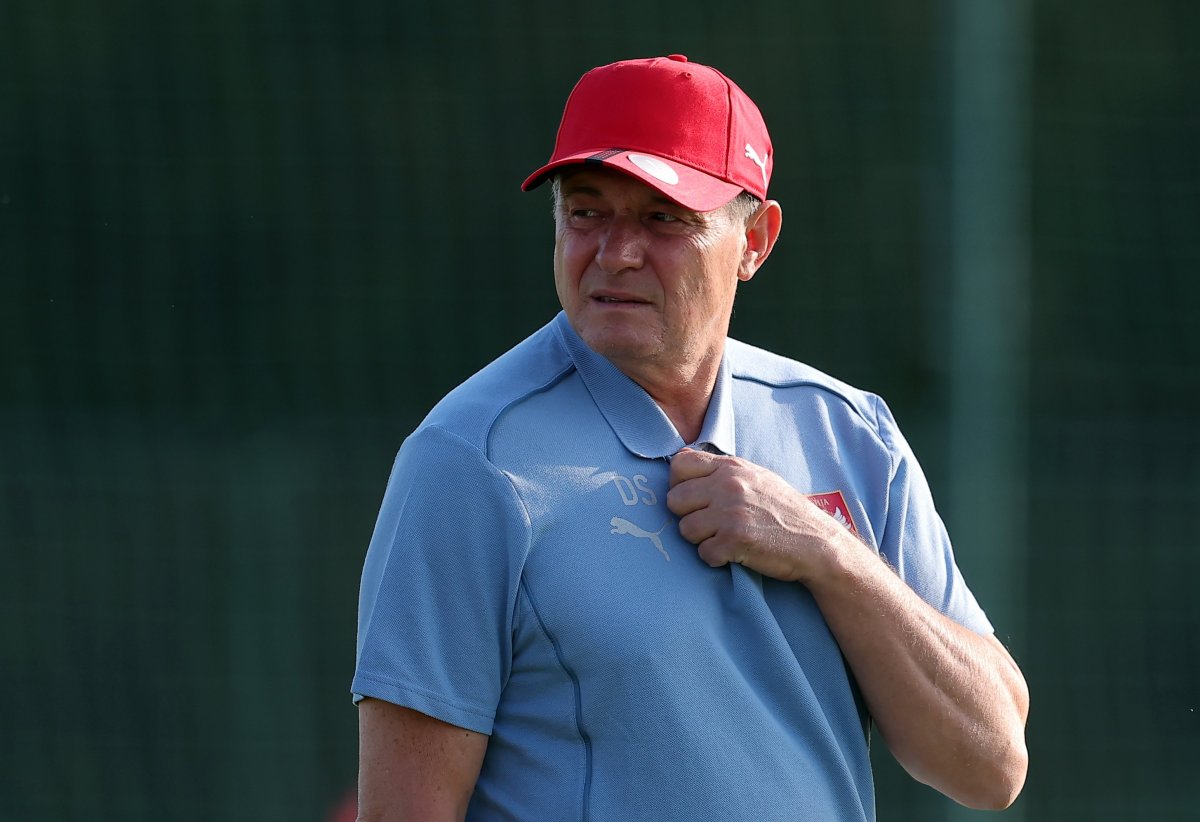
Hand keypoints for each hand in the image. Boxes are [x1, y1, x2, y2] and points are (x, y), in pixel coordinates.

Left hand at [666, 448, 856, 582]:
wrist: (816, 542)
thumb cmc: (784, 511)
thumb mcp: (756, 477)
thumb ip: (721, 469)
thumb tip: (681, 458)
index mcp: (732, 467)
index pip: (679, 464)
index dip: (679, 484)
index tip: (693, 498)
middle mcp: (728, 486)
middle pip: (674, 500)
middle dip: (688, 515)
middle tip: (710, 524)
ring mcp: (730, 512)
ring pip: (685, 529)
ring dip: (701, 539)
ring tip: (725, 539)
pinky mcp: (734, 540)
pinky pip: (703, 553)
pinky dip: (716, 558)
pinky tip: (734, 553)